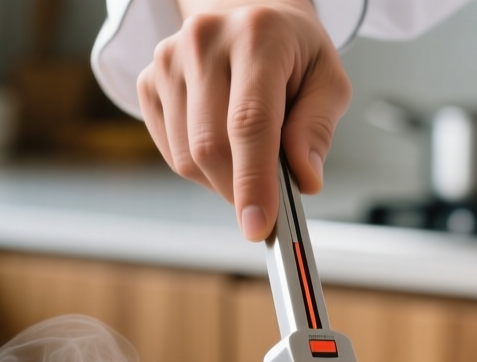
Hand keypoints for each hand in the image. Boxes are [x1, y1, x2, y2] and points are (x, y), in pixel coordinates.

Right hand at [138, 0, 351, 239]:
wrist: (248, 16)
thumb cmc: (292, 51)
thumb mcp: (327, 80)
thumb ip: (317, 129)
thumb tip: (303, 179)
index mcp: (257, 36)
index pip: (249, 122)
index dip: (253, 180)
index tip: (258, 225)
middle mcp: (204, 41)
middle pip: (211, 146)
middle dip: (239, 189)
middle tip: (265, 201)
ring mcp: (169, 60)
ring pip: (186, 157)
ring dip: (221, 179)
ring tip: (249, 155)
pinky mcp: (149, 81)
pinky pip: (170, 152)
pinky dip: (200, 167)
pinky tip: (223, 144)